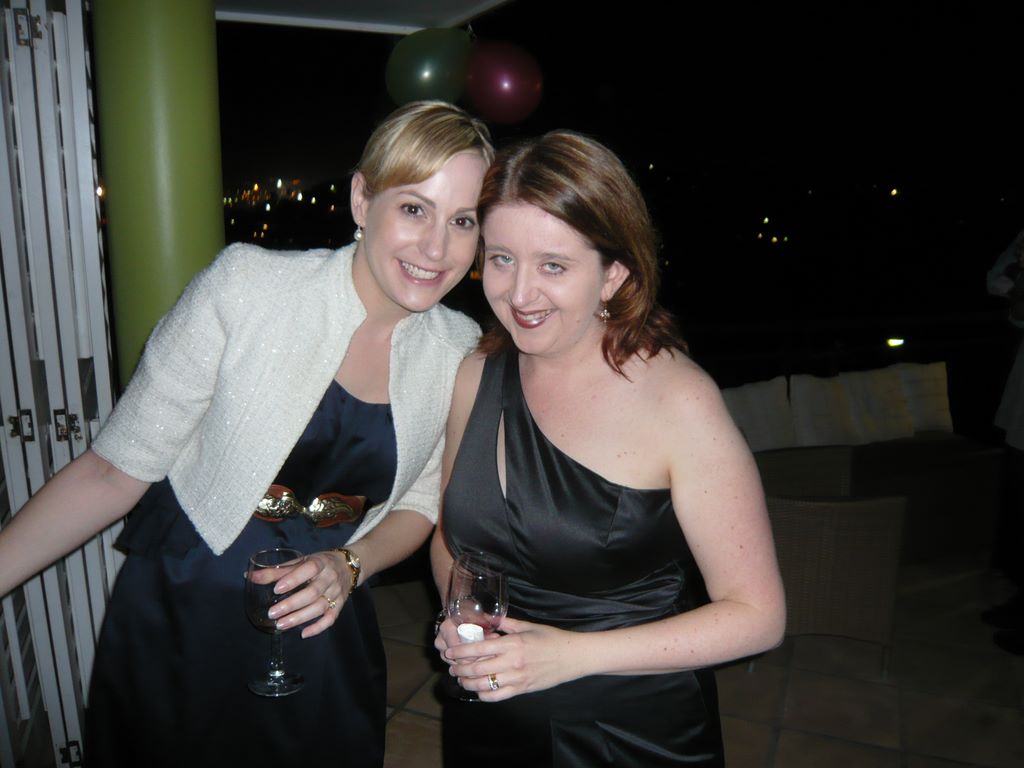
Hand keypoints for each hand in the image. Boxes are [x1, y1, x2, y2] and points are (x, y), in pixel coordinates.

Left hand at [249, 549, 352, 638]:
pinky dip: (318, 627)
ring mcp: (336, 593)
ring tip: (281, 625)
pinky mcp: (340, 605)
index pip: (309, 569)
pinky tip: (303, 634)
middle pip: (312, 593)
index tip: (277, 589)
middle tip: (272, 613)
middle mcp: (330, 578)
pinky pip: (331, 619)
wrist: (348, 566)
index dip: (294, 579)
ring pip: (320, 608)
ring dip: (300, 618)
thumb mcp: (300, 561)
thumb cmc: (319, 563)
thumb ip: (276, 571)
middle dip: (291, 604)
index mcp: (320, 563)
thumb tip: (250, 576)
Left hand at [442, 617, 580, 701]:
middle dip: (459, 669)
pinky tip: (480, 690)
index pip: (478, 649)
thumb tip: (489, 618)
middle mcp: (511, 663)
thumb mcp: (528, 626)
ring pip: (484, 685)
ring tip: (462, 679)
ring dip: (468, 683)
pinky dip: (484, 695)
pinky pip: (497, 696)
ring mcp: (517, 678)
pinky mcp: (522, 690)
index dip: (460, 651)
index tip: (449, 652)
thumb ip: (507, 624)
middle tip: (452, 667)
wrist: (572, 657)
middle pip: (476, 669)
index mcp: (512, 644)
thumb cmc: (551, 638)